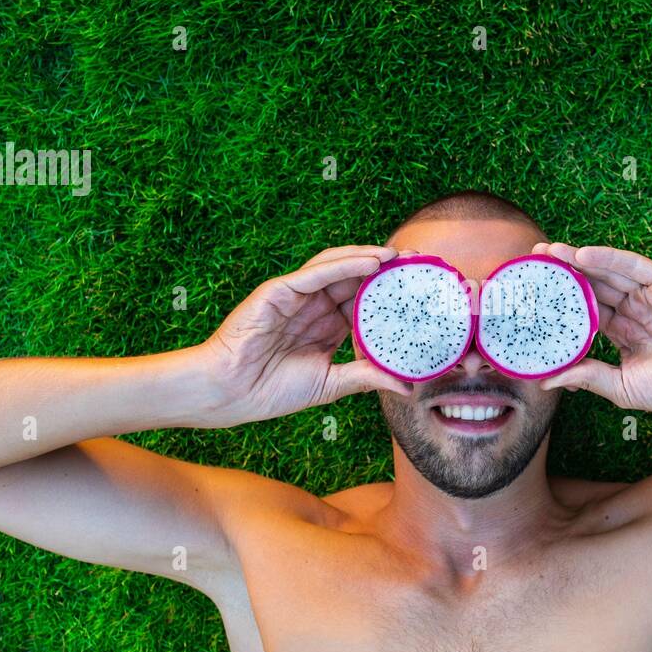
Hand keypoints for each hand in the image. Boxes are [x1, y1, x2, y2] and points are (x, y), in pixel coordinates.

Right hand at [195, 245, 411, 425]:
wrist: (230, 393)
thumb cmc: (271, 390)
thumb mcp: (330, 384)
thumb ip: (366, 377)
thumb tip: (408, 385)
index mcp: (327, 325)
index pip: (366, 302)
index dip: (392, 294)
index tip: (421, 291)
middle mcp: (315, 306)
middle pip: (356, 279)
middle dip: (387, 269)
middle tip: (418, 263)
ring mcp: (297, 295)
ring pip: (338, 267)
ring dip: (370, 259)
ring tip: (399, 257)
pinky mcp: (279, 290)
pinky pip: (317, 272)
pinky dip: (345, 264)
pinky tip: (372, 262)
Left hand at [534, 242, 651, 421]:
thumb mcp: (620, 386)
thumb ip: (586, 377)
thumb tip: (546, 381)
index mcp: (625, 333)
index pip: (588, 310)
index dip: (563, 300)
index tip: (536, 292)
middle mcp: (637, 311)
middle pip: (595, 286)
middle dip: (565, 272)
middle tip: (536, 259)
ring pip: (610, 272)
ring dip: (580, 259)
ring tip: (550, 251)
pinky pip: (634, 266)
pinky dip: (609, 258)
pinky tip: (583, 255)